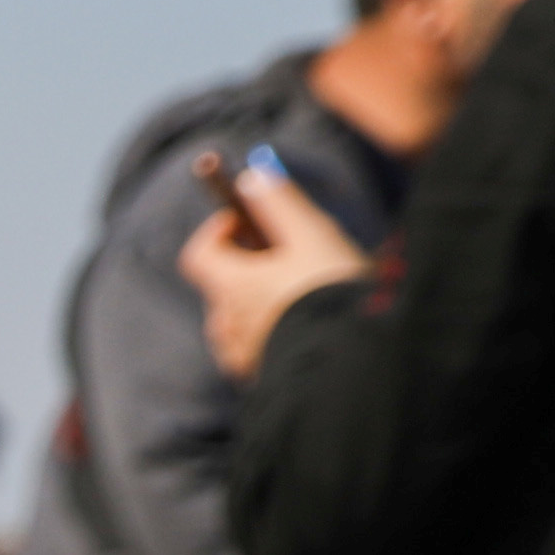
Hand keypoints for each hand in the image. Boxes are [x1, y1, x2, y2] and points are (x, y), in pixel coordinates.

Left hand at [184, 162, 371, 377]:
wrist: (356, 361)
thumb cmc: (334, 293)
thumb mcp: (313, 235)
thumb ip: (280, 203)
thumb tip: (253, 176)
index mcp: (230, 286)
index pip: (199, 252)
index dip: (219, 231)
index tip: (246, 221)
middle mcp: (226, 323)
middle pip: (222, 284)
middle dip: (248, 264)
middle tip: (290, 253)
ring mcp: (240, 355)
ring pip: (240, 317)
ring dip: (263, 299)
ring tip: (307, 292)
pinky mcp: (261, 378)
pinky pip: (257, 347)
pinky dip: (273, 330)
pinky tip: (310, 325)